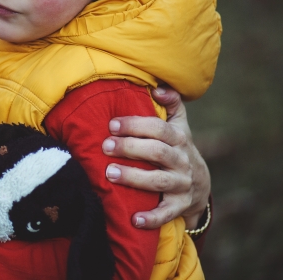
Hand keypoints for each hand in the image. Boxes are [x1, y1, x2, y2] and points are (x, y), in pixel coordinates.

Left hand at [103, 85, 210, 229]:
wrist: (201, 184)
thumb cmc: (178, 148)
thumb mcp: (179, 125)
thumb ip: (171, 104)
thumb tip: (158, 87)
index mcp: (179, 138)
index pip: (158, 128)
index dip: (135, 125)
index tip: (111, 125)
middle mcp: (182, 161)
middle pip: (157, 152)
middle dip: (129, 148)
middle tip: (104, 146)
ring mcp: (181, 184)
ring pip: (158, 181)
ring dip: (134, 178)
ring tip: (109, 174)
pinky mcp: (179, 206)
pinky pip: (166, 213)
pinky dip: (151, 218)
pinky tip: (134, 219)